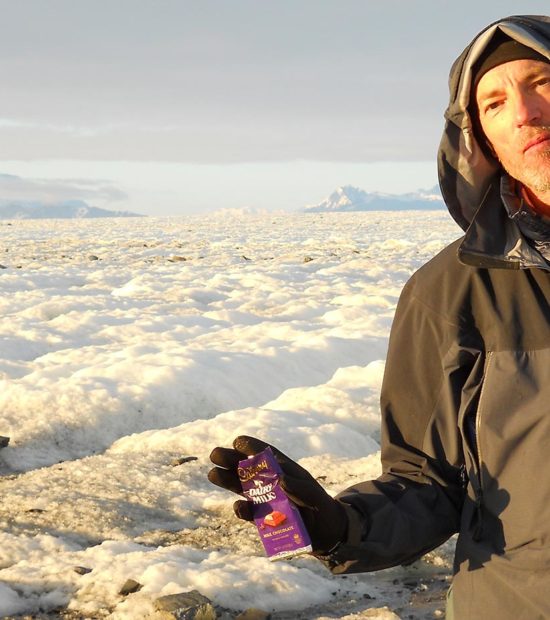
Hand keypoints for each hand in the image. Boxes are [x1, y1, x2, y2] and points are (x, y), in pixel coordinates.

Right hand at [208, 435, 347, 552]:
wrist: (323, 532)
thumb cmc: (318, 505)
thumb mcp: (313, 494)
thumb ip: (299, 487)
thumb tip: (280, 480)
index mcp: (281, 468)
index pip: (264, 454)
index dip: (250, 446)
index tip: (237, 441)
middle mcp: (268, 481)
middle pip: (246, 468)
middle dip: (230, 460)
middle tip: (214, 454)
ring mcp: (263, 498)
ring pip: (241, 487)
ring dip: (227, 480)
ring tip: (213, 473)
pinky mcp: (262, 518)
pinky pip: (249, 512)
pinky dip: (242, 510)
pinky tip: (238, 506)